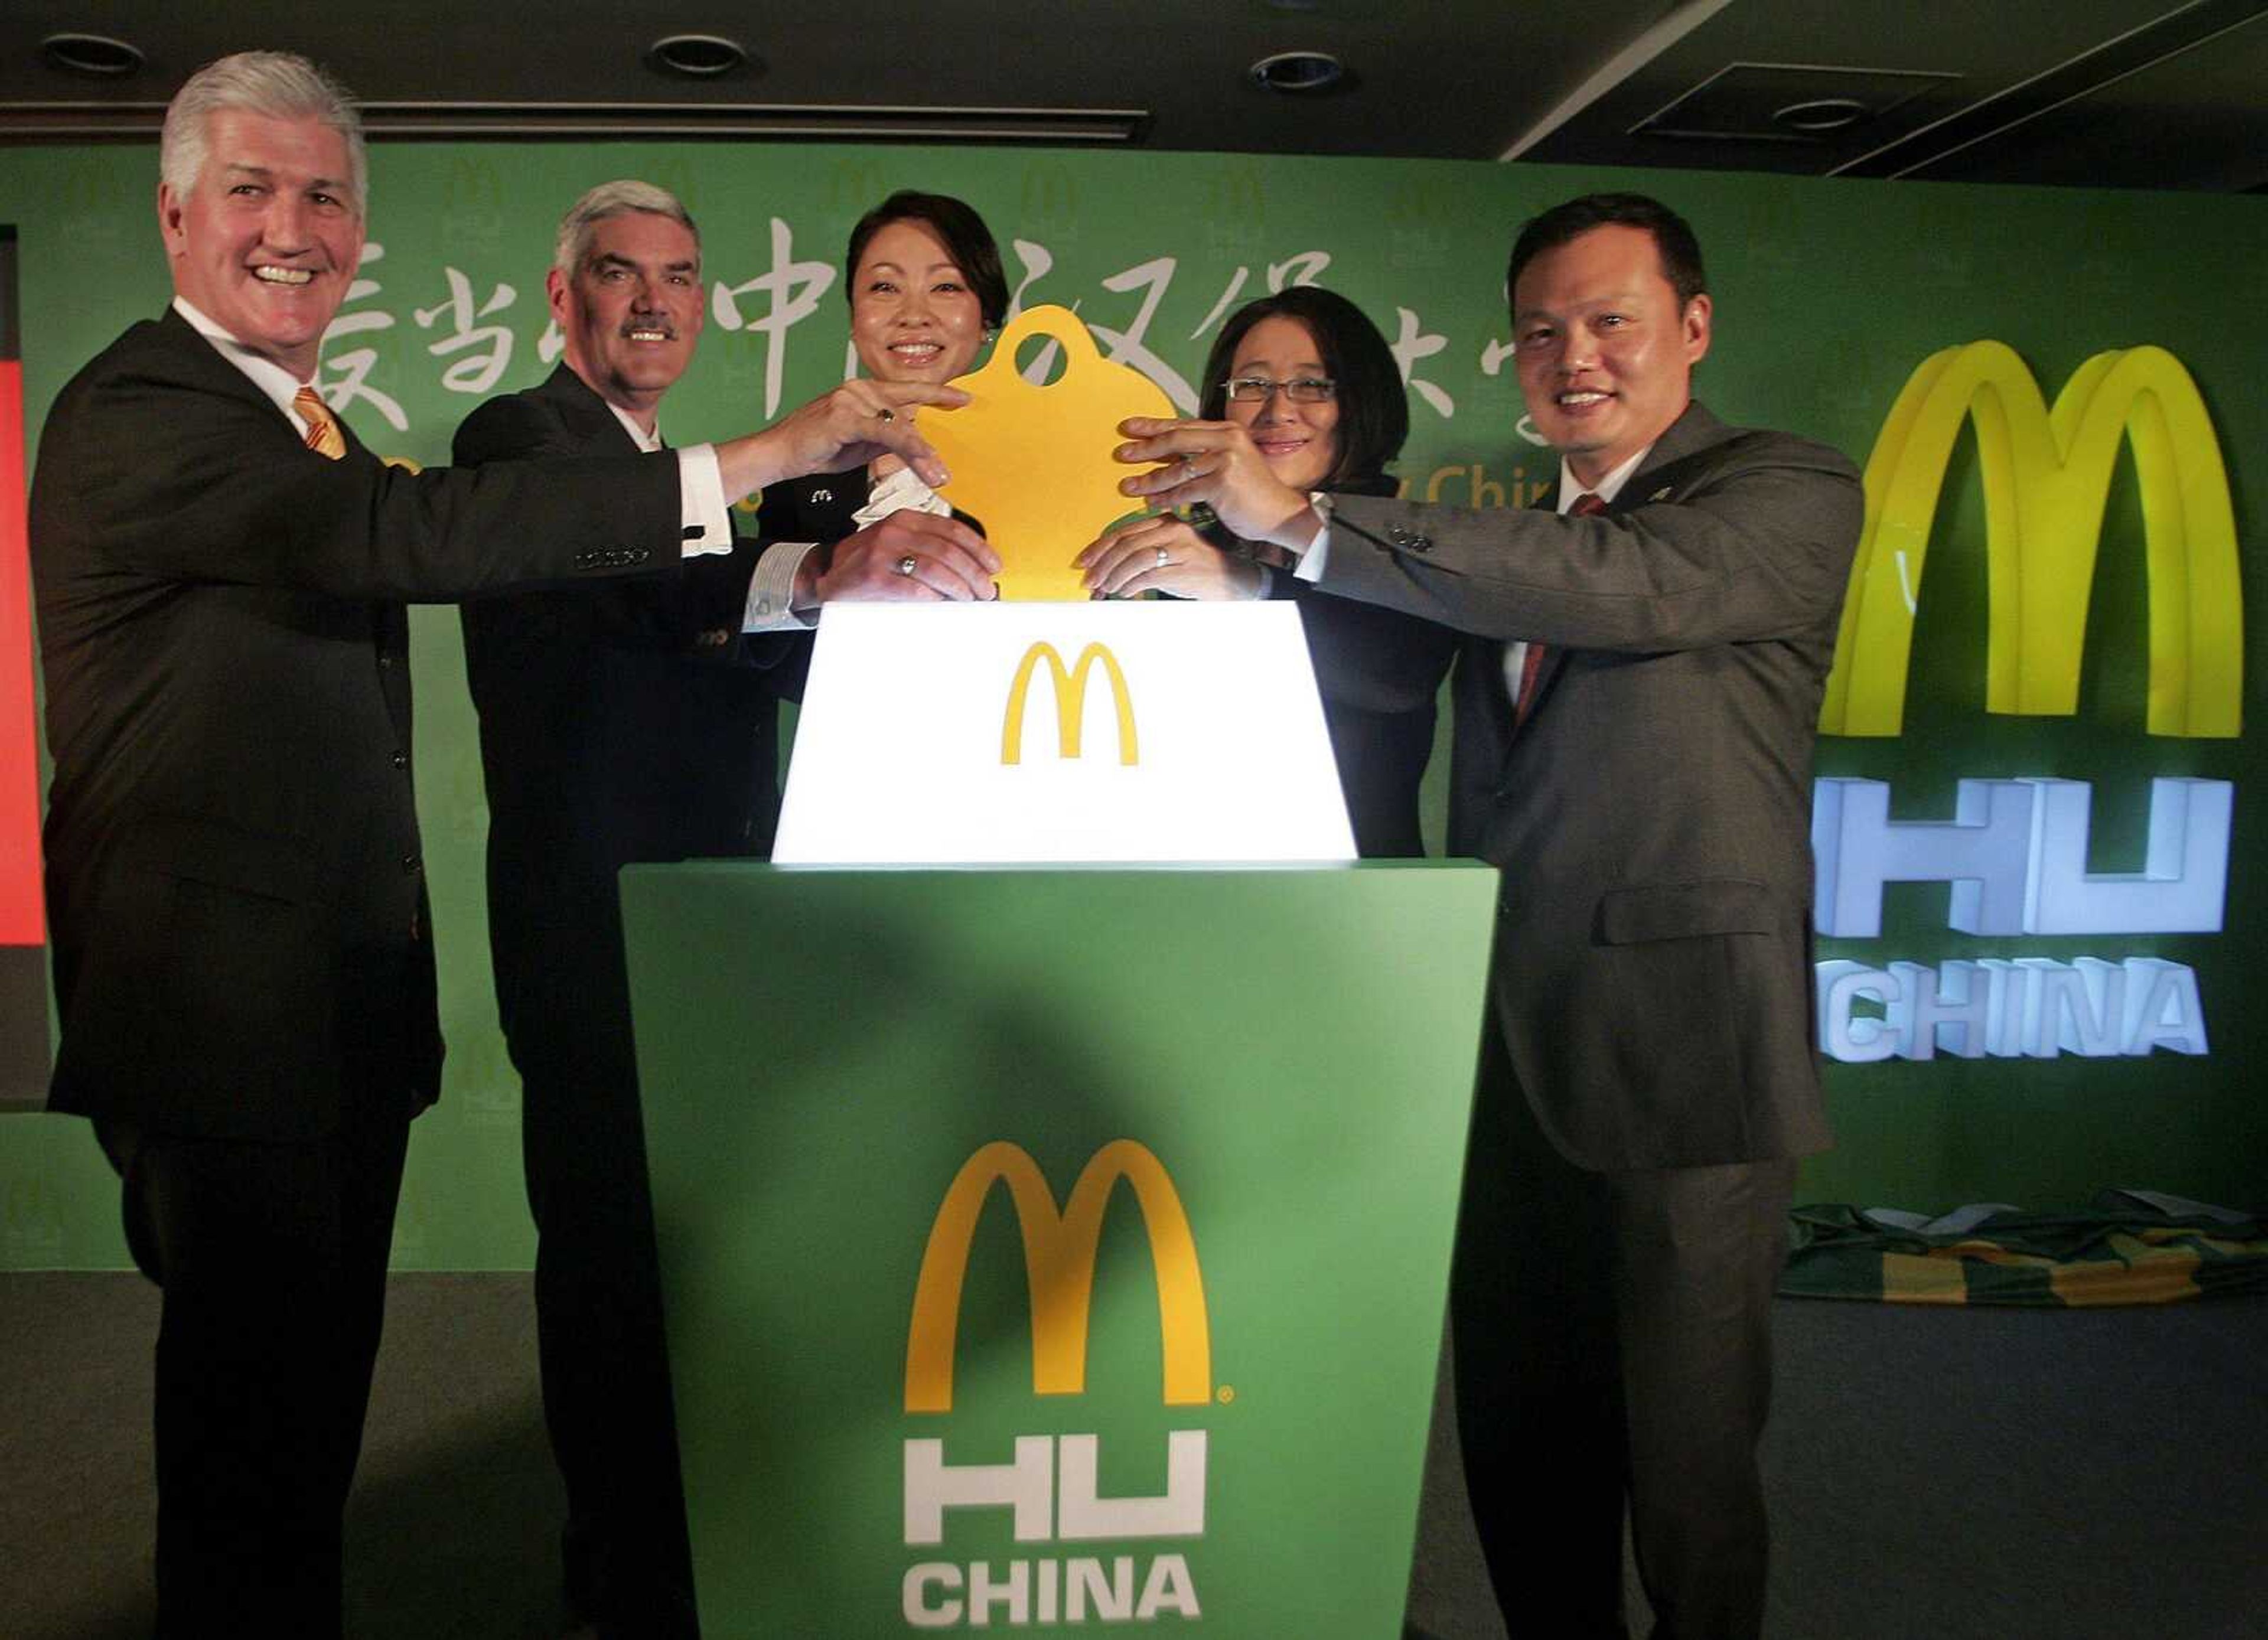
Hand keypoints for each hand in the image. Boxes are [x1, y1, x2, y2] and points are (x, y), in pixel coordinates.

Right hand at [717, 379, 969, 499]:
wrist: (781, 453)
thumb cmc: (819, 448)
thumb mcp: (863, 442)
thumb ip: (888, 436)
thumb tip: (915, 442)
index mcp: (866, 391)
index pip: (909, 389)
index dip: (938, 393)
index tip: (964, 399)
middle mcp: (861, 388)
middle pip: (908, 412)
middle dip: (931, 440)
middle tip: (947, 467)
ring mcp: (852, 399)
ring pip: (900, 425)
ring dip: (922, 453)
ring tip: (939, 476)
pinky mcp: (845, 416)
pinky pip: (884, 432)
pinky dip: (907, 449)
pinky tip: (924, 465)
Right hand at [811, 510, 1000, 602]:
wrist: (828, 577)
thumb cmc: (870, 564)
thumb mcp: (899, 544)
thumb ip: (930, 549)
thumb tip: (972, 570)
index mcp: (906, 519)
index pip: (952, 529)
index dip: (979, 549)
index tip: (994, 566)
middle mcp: (895, 530)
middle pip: (949, 551)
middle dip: (973, 574)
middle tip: (985, 591)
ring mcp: (883, 552)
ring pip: (936, 568)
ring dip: (959, 588)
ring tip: (969, 600)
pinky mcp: (874, 576)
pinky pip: (915, 588)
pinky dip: (934, 598)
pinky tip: (943, 603)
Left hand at [1077, 513, 1262, 599]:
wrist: (1234, 579)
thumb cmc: (1195, 568)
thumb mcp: (1169, 553)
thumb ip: (1142, 553)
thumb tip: (1106, 567)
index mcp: (1165, 521)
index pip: (1124, 531)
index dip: (1099, 547)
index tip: (1084, 562)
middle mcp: (1172, 530)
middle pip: (1126, 544)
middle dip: (1103, 564)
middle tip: (1090, 580)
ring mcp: (1180, 549)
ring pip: (1135, 558)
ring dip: (1115, 576)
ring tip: (1105, 589)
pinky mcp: (1184, 569)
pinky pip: (1149, 575)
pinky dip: (1131, 585)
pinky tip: (1124, 592)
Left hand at [1112, 417, 1319, 550]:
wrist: (1280, 514)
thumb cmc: (1253, 494)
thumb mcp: (1230, 465)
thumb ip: (1204, 455)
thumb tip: (1168, 456)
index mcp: (1227, 430)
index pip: (1183, 425)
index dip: (1154, 426)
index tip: (1130, 427)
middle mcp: (1227, 439)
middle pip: (1176, 439)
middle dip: (1145, 447)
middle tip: (1122, 453)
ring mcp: (1225, 460)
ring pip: (1177, 469)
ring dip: (1150, 479)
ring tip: (1129, 486)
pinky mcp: (1222, 482)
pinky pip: (1185, 490)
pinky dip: (1166, 498)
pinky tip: (1151, 503)